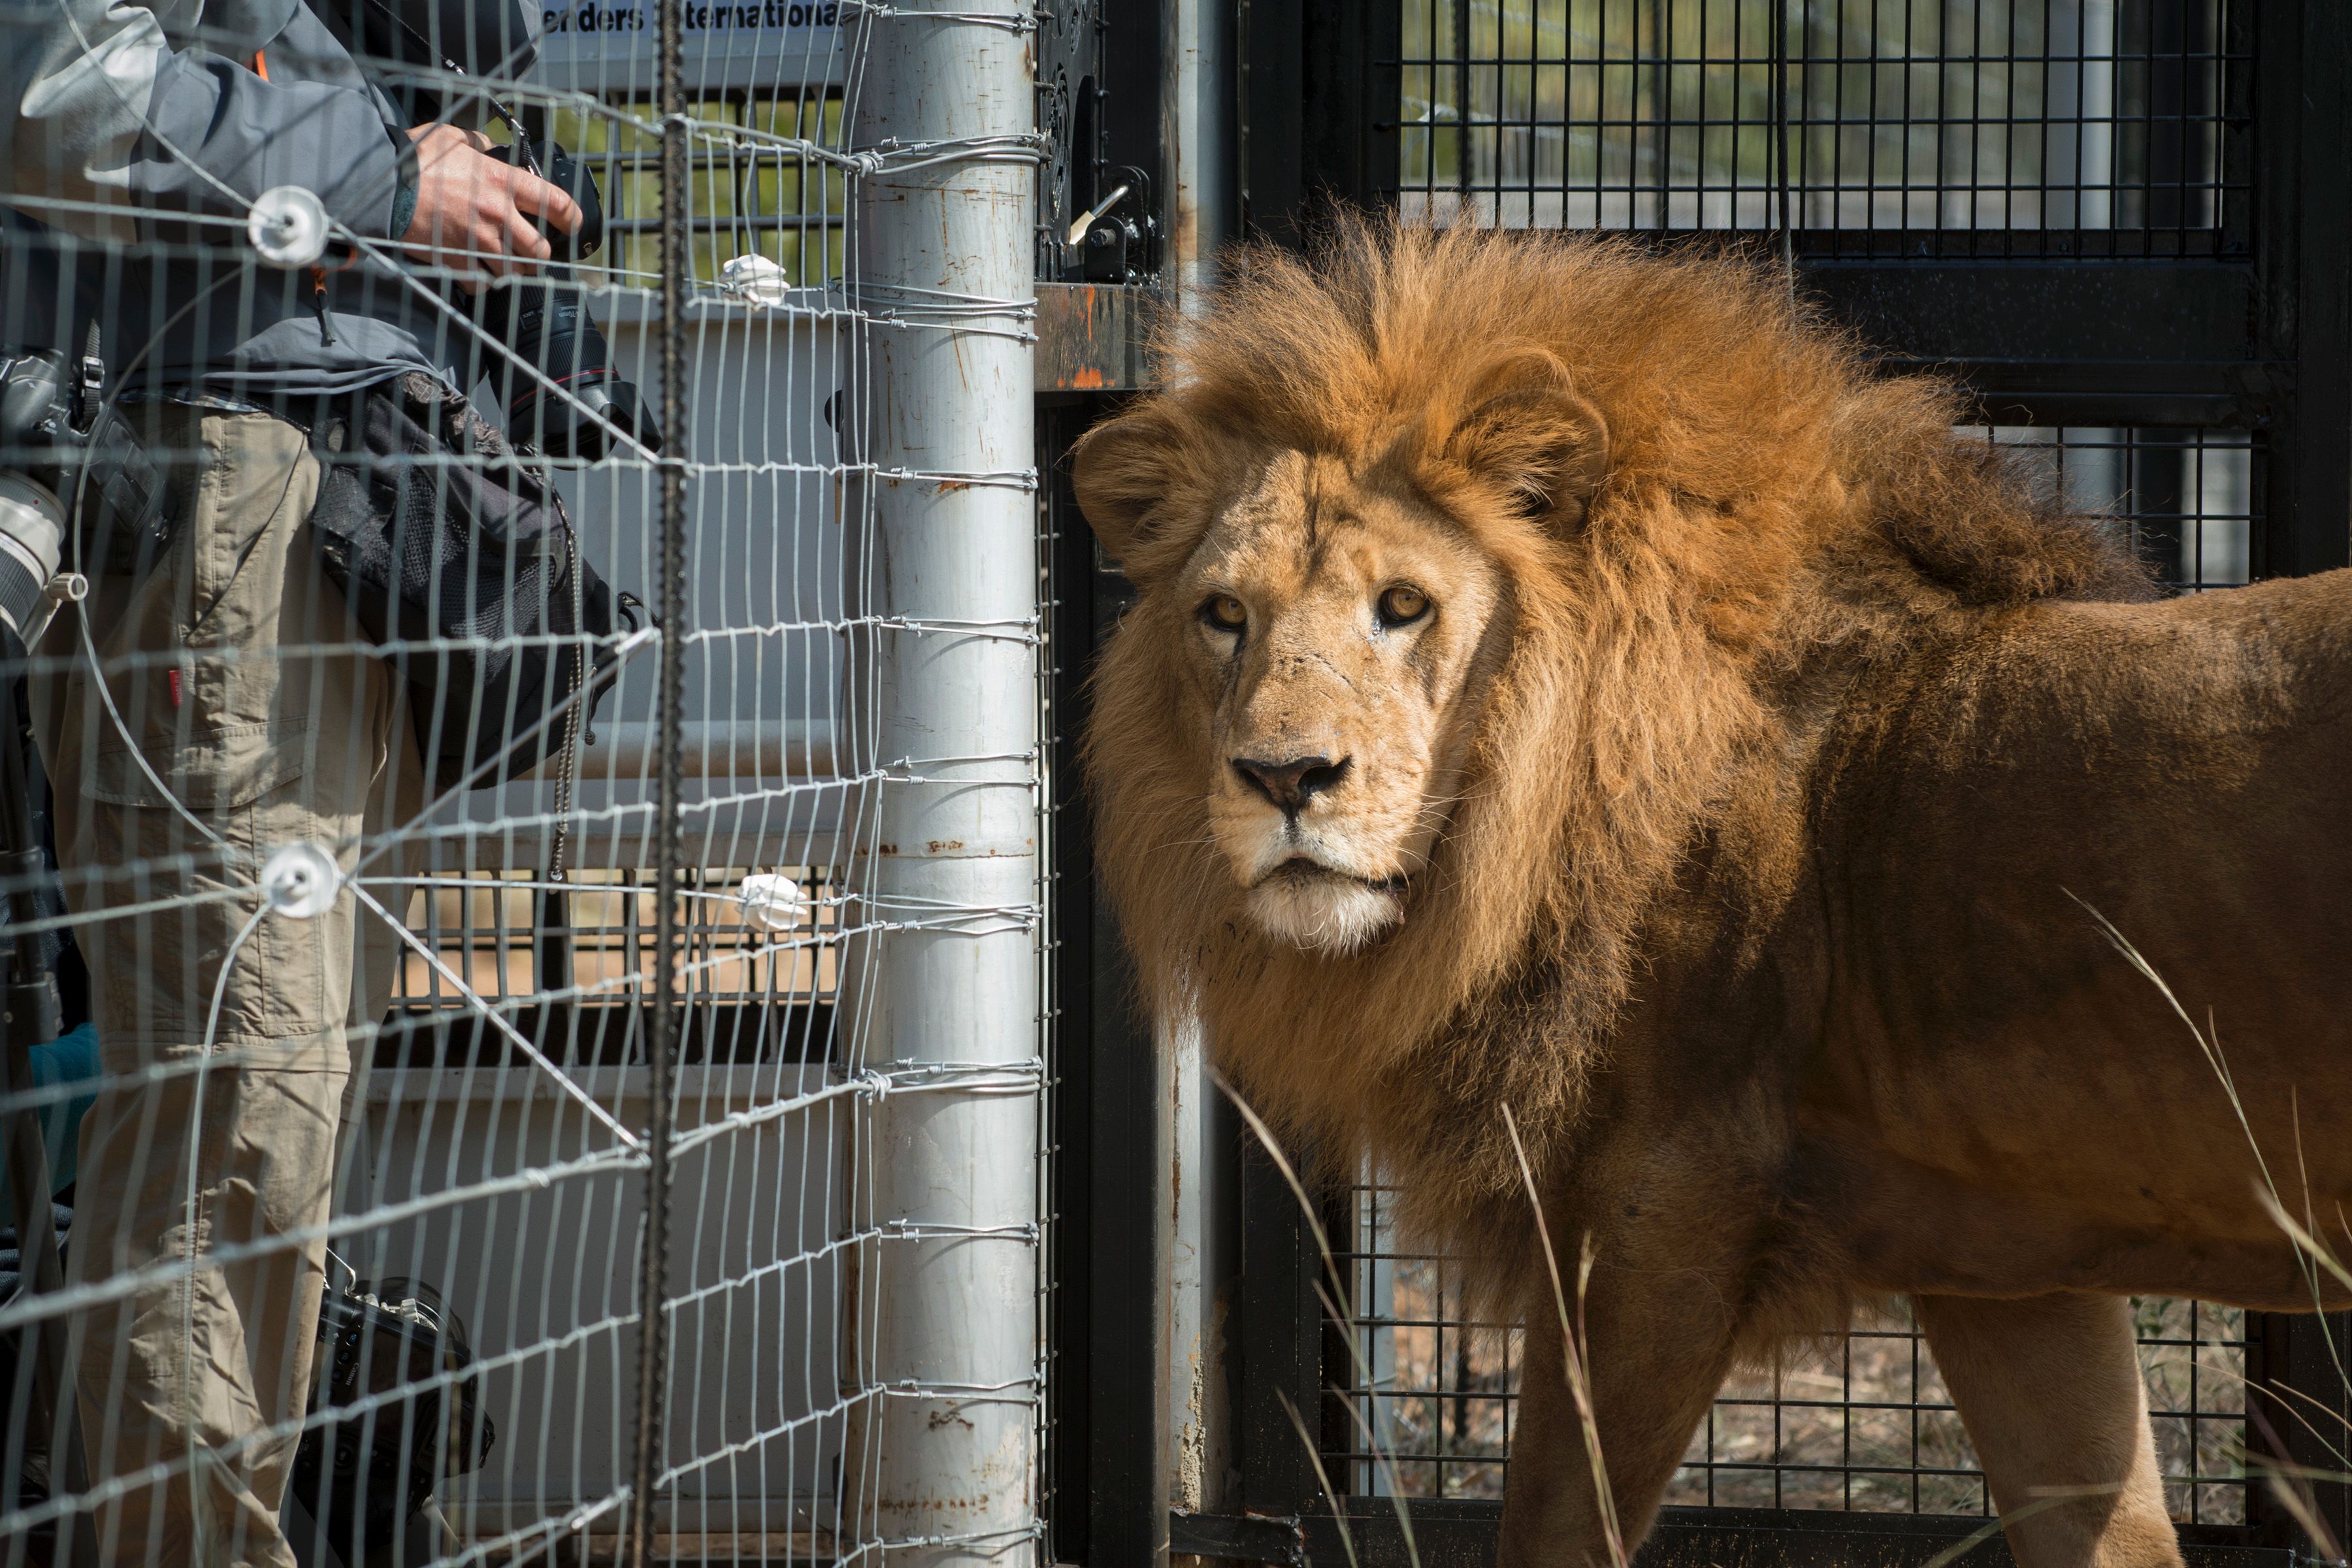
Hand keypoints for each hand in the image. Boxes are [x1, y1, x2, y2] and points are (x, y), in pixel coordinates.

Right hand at [401, 125, 582, 290]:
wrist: (382, 189)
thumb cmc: (414, 160)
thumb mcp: (451, 137)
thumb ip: (478, 143)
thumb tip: (490, 145)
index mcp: (502, 182)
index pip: (556, 203)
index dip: (572, 218)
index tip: (573, 225)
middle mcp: (498, 215)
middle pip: (539, 251)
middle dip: (538, 255)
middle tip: (529, 250)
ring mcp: (479, 242)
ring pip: (515, 272)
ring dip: (512, 271)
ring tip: (503, 263)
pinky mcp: (458, 262)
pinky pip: (482, 284)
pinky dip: (481, 283)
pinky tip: (475, 273)